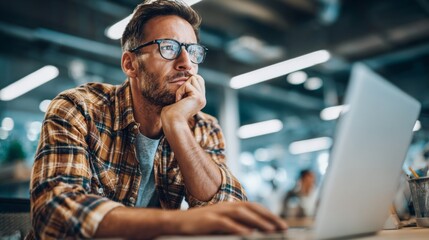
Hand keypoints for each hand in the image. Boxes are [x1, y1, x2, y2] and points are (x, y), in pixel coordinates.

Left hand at [161, 74, 205, 122]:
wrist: (171, 121)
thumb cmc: (171, 111)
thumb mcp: (179, 96)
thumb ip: (185, 87)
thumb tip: (190, 71)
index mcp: (199, 99)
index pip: (198, 80)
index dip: (187, 82)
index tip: (180, 95)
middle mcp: (202, 99)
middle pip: (197, 77)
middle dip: (186, 83)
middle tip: (180, 97)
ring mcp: (202, 98)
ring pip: (193, 78)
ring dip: (182, 87)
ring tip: (179, 99)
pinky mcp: (198, 98)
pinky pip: (187, 85)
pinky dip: (180, 91)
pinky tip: (178, 101)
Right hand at [167, 202, 287, 235]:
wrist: (175, 223)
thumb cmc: (199, 225)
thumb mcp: (219, 223)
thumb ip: (235, 224)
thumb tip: (252, 230)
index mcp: (229, 206)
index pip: (254, 207)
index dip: (268, 214)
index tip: (281, 223)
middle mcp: (226, 206)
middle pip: (251, 208)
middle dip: (269, 217)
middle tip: (283, 226)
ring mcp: (217, 212)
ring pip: (242, 213)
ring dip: (258, 221)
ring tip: (271, 230)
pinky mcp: (208, 220)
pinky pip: (226, 223)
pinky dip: (238, 228)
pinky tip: (248, 234)